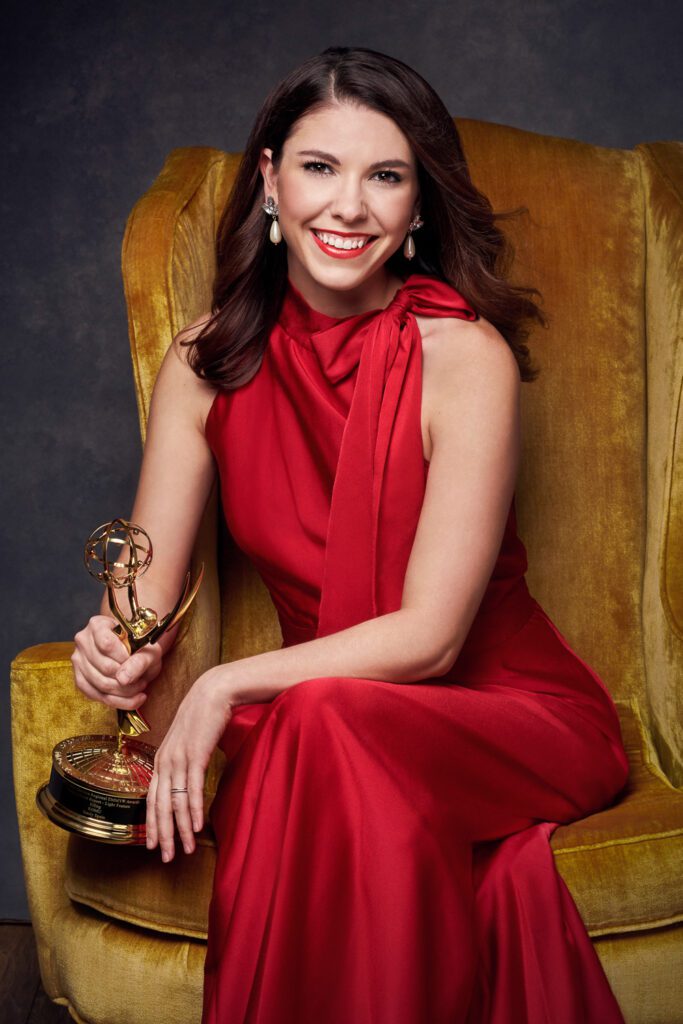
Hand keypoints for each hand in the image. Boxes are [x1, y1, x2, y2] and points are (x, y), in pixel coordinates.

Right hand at [71, 614, 162, 710]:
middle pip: (104, 667)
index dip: (124, 658)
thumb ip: (139, 660)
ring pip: (101, 684)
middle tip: (143, 680)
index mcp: (97, 625)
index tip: (138, 662)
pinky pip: (98, 696)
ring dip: (125, 692)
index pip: (107, 644)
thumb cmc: (141, 647)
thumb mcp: (148, 649)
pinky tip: (134, 699)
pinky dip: (119, 702)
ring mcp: (78, 661)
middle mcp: (83, 641)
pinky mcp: (80, 680)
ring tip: (140, 687)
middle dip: (128, 679)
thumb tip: (124, 678)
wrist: (134, 652)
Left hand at [145, 666, 236, 862]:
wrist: (213, 691)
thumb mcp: (187, 740)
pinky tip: (195, 826)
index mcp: (161, 759)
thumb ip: (183, 759)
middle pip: (159, 806)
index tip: (153, 845)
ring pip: (174, 802)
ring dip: (179, 829)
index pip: (151, 799)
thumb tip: (186, 778)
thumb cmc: (203, 715)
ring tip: (185, 849)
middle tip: (166, 858)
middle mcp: (165, 761)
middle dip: (163, 834)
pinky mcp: (195, 755)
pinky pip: (192, 789)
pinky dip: (192, 810)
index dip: (152, 824)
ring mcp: (179, 758)